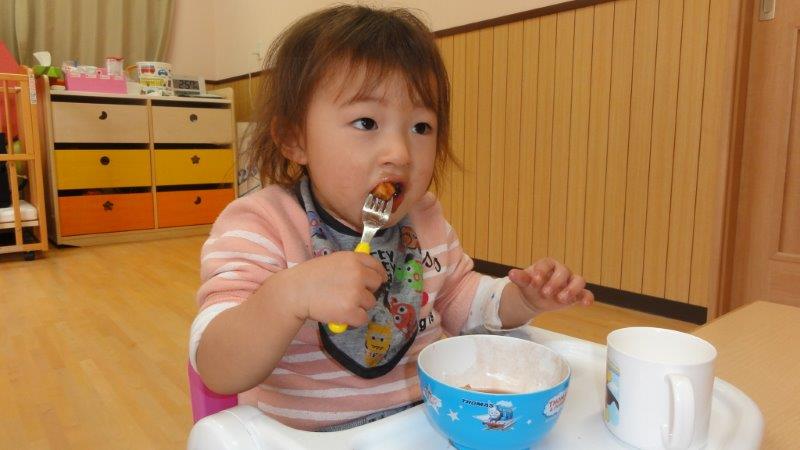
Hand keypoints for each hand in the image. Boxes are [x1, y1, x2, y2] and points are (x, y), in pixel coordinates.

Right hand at [270, 251, 387, 326]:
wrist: (295, 292)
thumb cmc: (309, 276)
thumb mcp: (333, 261)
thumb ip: (350, 265)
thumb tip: (367, 272)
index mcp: (353, 259)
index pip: (376, 266)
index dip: (378, 274)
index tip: (377, 280)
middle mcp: (358, 274)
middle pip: (377, 285)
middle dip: (367, 290)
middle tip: (352, 294)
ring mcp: (356, 293)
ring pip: (370, 303)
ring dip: (359, 306)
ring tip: (341, 304)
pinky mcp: (351, 311)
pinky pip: (363, 318)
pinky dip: (353, 320)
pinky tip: (341, 315)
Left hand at [508, 258, 593, 312]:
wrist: (535, 297)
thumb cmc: (531, 286)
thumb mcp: (525, 283)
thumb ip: (520, 278)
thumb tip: (511, 274)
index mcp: (547, 264)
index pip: (547, 264)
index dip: (541, 271)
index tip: (534, 281)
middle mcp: (561, 271)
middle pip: (563, 272)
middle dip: (555, 282)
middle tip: (545, 293)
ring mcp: (570, 282)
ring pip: (578, 280)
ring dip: (571, 289)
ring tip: (561, 299)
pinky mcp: (576, 294)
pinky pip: (586, 294)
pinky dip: (587, 298)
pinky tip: (586, 304)